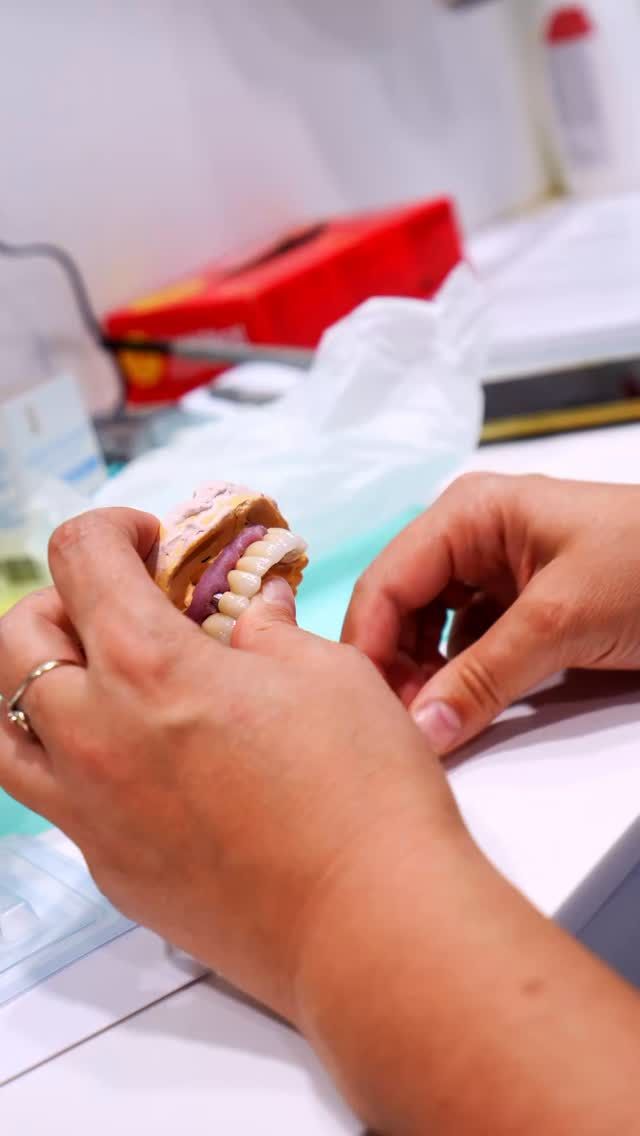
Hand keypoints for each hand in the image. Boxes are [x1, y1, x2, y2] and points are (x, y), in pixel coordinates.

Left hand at [0, 508, 463, 1025]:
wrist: (370, 924)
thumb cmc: (361, 790)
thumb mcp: (327, 672)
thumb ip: (269, 629)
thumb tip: (253, 609)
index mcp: (148, 665)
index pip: (78, 558)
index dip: (111, 529)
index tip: (150, 542)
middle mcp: (95, 736)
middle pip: (17, 639)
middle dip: (63, 602)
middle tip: (123, 607)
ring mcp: (91, 813)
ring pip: (5, 729)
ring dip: (38, 685)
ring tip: (100, 683)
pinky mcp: (109, 869)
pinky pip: (55, 800)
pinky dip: (74, 759)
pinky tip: (140, 761)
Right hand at [342, 474, 639, 753]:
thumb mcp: (563, 619)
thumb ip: (486, 677)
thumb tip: (423, 730)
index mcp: (469, 513)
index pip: (388, 580)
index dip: (369, 644)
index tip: (365, 706)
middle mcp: (472, 537)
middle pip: (403, 605)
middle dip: (396, 663)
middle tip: (401, 724)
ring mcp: (497, 571)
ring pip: (432, 628)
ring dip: (426, 674)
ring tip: (430, 720)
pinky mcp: (522, 604)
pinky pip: (469, 642)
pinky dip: (460, 675)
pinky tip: (462, 704)